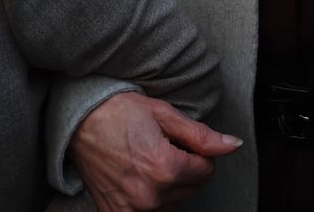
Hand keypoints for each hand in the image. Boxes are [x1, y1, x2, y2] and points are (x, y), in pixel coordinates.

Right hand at [70, 92, 241, 210]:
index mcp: (165, 168)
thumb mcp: (165, 115)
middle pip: (192, 189)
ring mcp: (132, 209)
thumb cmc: (120, 112)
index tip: (180, 141)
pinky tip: (141, 177)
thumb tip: (234, 146)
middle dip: (186, 169)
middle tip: (164, 147)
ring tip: (150, 160)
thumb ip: (202, 136)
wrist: (80, 121)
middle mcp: (150, 195)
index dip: (199, 153)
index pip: (207, 171)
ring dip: (171, 186)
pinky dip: (153, 198)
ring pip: (175, 204)